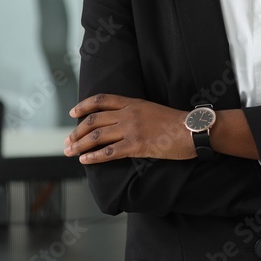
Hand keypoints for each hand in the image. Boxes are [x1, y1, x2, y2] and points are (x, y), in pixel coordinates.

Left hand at [64, 94, 194, 163]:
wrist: (193, 130)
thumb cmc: (177, 122)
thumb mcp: (153, 109)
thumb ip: (136, 112)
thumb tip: (121, 121)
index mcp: (134, 103)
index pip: (102, 100)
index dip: (84, 106)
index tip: (73, 113)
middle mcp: (129, 114)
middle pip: (94, 120)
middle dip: (76, 132)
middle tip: (67, 140)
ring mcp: (132, 129)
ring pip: (96, 137)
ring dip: (79, 145)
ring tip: (69, 152)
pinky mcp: (137, 145)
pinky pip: (109, 152)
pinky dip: (93, 157)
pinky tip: (85, 161)